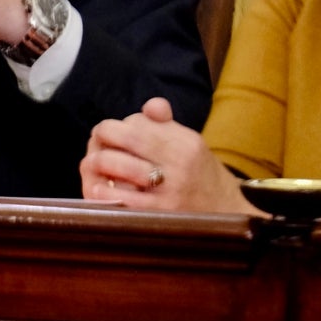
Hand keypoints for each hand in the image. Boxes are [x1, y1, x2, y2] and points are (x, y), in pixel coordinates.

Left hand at [80, 97, 256, 213]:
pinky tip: (95, 187)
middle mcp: (180, 162)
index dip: (121, 125)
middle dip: (104, 137)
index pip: (141, 123)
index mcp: (185, 142)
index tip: (115, 132)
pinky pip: (125, 199)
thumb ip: (165, 124)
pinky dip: (105, 192)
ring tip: (91, 163)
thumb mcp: (190, 144)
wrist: (229, 215)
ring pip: (123, 165)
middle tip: (95, 142)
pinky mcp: (161, 214)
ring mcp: (170, 189)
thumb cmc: (200, 175)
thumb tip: (151, 105)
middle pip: (130, 138)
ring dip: (98, 161)